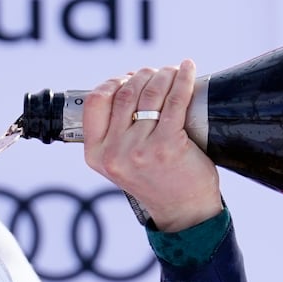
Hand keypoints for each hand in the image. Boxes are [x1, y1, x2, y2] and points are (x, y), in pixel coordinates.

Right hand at [81, 60, 223, 231]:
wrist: (182, 212)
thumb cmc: (156, 181)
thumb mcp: (120, 162)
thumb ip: (114, 133)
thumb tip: (127, 85)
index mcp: (95, 154)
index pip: (94, 102)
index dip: (112, 83)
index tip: (129, 78)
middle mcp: (113, 152)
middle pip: (124, 93)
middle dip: (143, 75)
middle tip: (157, 74)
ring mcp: (139, 150)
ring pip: (149, 93)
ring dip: (163, 74)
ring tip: (174, 72)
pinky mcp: (167, 146)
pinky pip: (174, 101)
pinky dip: (183, 79)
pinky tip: (188, 69)